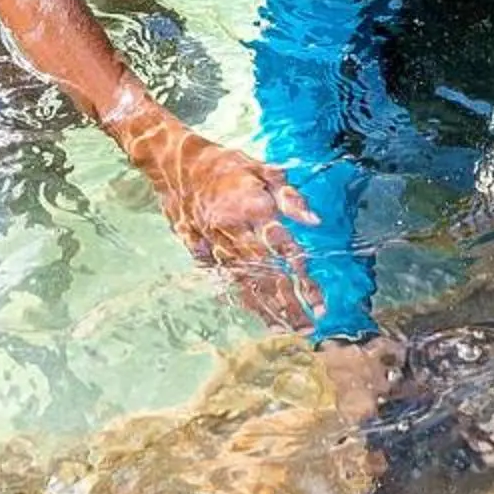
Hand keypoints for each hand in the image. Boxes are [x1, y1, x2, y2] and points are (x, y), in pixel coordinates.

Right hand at [118, 109, 320, 329]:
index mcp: (253, 209)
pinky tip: (255, 313)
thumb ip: (289, 197)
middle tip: (307, 330)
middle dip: (288, 305)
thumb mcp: (263, 169)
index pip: (285, 252)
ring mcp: (217, 244)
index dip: (303, 280)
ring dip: (267, 308)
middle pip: (266, 276)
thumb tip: (315, 222)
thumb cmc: (224, 163)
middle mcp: (235, 232)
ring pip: (245, 283)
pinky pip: (226, 278)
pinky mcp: (202, 249)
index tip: (320, 303)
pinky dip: (241, 297)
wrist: (173, 163)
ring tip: (285, 330)